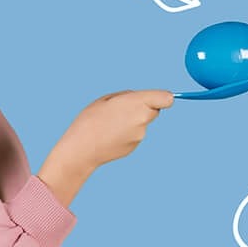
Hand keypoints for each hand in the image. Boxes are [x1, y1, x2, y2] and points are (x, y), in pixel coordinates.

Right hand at [41, 89, 172, 204]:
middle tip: (122, 108)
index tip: (155, 98)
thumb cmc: (90, 120)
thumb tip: (139, 99)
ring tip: (110, 123)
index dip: (162, 97)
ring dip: (132, 120)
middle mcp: (143, 120)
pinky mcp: (135, 146)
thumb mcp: (105, 99)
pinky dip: (126, 132)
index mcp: (137, 103)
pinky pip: (134, 134)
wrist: (82, 150)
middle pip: (154, 110)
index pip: (166, 99)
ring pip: (142, 122)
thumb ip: (127, 96)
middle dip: (143, 107)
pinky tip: (110, 134)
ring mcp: (140, 135)